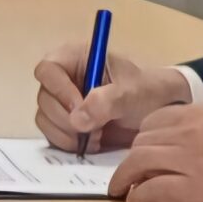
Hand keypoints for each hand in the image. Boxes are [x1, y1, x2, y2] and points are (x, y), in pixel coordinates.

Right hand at [32, 40, 191, 154]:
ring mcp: (61, 102)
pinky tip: (93, 142)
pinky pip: (53, 135)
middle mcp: (63, 78)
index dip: (59, 90)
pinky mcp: (64, 123)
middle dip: (66, 119)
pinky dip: (69, 143)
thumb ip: (106, 101)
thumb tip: (77, 120)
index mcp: (76, 58)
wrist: (158, 110)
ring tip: (97, 136)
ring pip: (45, 119)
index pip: (48, 69)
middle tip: (93, 129)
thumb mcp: (132, 92)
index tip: (79, 108)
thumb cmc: (146, 91)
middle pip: (44, 98)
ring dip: (67, 134)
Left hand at [107, 104, 202, 201]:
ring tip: (121, 189)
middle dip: (129, 159)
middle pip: (140, 142)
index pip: (154, 121)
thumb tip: (191, 145)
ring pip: (138, 163)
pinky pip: (152, 189)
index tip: (140, 150)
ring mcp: (188, 160)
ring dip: (124, 178)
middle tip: (126, 174)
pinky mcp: (194, 188)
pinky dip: (138, 195)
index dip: (142, 138)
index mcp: (198, 113)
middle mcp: (187, 132)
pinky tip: (135, 201)